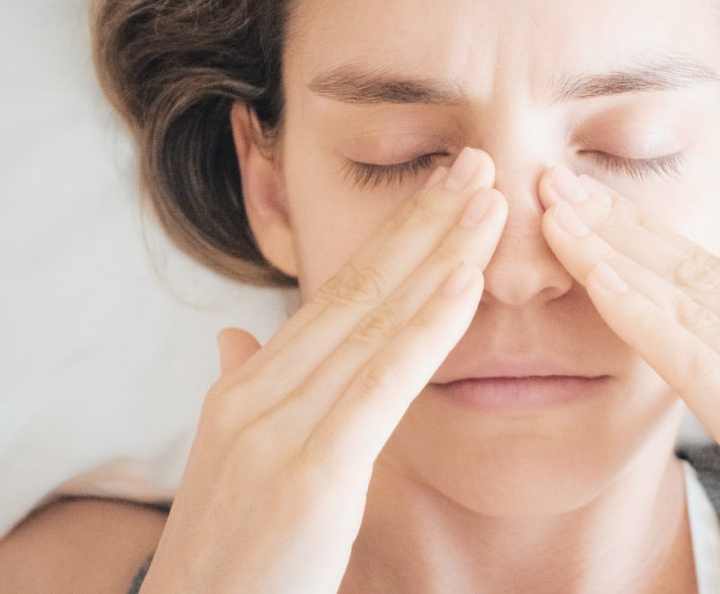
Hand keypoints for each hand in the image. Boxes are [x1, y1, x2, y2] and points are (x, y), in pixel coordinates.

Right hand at [140, 148, 506, 592]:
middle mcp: (258, 393)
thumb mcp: (231, 465)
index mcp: (249, 389)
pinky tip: (467, 284)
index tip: (442, 194)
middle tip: (478, 164)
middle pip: (354, 290)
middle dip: (423, 223)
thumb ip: (242, 392)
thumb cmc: (231, 557)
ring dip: (438, 255)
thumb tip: (235, 337)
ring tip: (488, 202)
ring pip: (371, 322)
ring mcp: (277, 428)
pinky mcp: (308, 473)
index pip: (333, 297)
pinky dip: (426, 328)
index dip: (393, 241)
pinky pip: (379, 385)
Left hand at [539, 166, 719, 593]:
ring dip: (611, 256)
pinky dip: (641, 320)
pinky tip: (596, 281)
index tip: (595, 201)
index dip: (652, 235)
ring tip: (554, 214)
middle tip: (553, 180)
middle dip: (620, 226)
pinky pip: (697, 370)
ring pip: (689, 310)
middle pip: (698, 278)